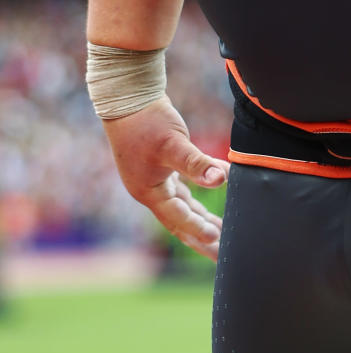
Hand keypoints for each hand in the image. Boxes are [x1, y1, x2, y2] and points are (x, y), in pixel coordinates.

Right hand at [102, 96, 228, 260]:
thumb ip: (197, 163)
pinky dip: (196, 200)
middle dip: (199, 237)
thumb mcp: (174, 143)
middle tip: (220, 255)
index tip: (218, 240)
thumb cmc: (148, 122)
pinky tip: (211, 201)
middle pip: (179, 222)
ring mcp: (154, 180)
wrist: (128, 97)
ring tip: (220, 234)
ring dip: (200, 220)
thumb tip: (221, 179)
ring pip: (181, 208)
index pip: (177, 219)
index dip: (198, 230)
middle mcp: (150, 191)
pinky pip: (181, 192)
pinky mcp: (161, 167)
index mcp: (149, 192)